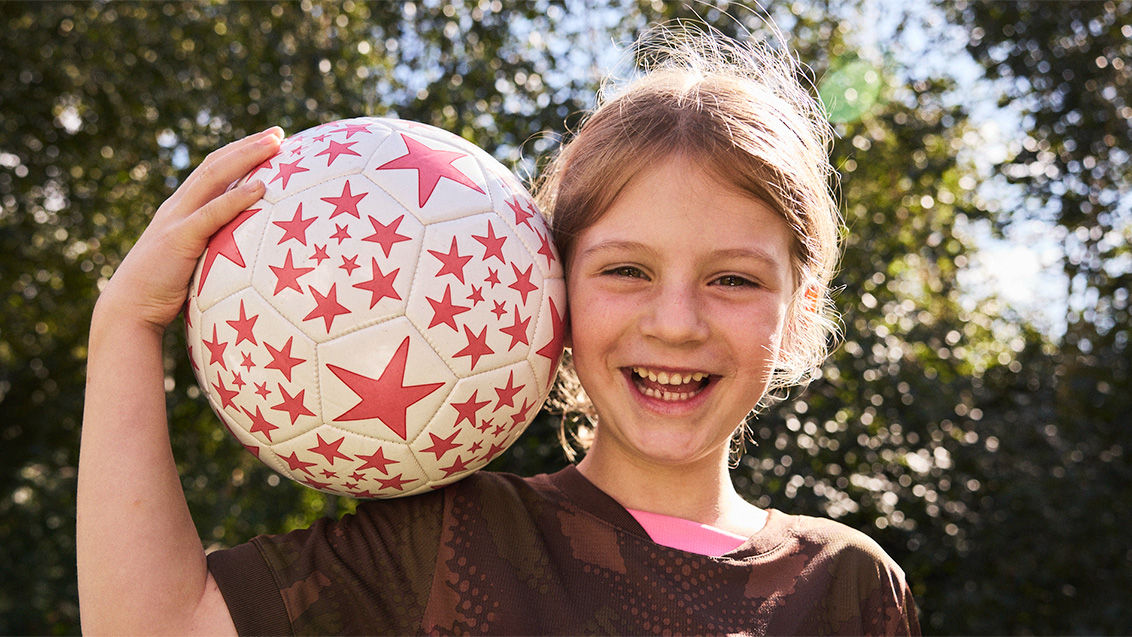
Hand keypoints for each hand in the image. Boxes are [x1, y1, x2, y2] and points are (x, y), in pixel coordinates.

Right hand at [98, 127, 282, 332]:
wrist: (129, 310)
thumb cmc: (165, 293)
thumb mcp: (196, 263)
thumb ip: (217, 250)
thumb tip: (251, 256)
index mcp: (183, 209)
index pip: (214, 170)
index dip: (240, 152)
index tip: (270, 141)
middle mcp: (179, 206)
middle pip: (216, 164)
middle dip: (249, 144)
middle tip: (280, 132)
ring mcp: (177, 219)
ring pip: (215, 177)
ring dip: (247, 156)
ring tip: (277, 144)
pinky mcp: (178, 238)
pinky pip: (212, 214)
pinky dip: (237, 198)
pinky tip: (261, 187)